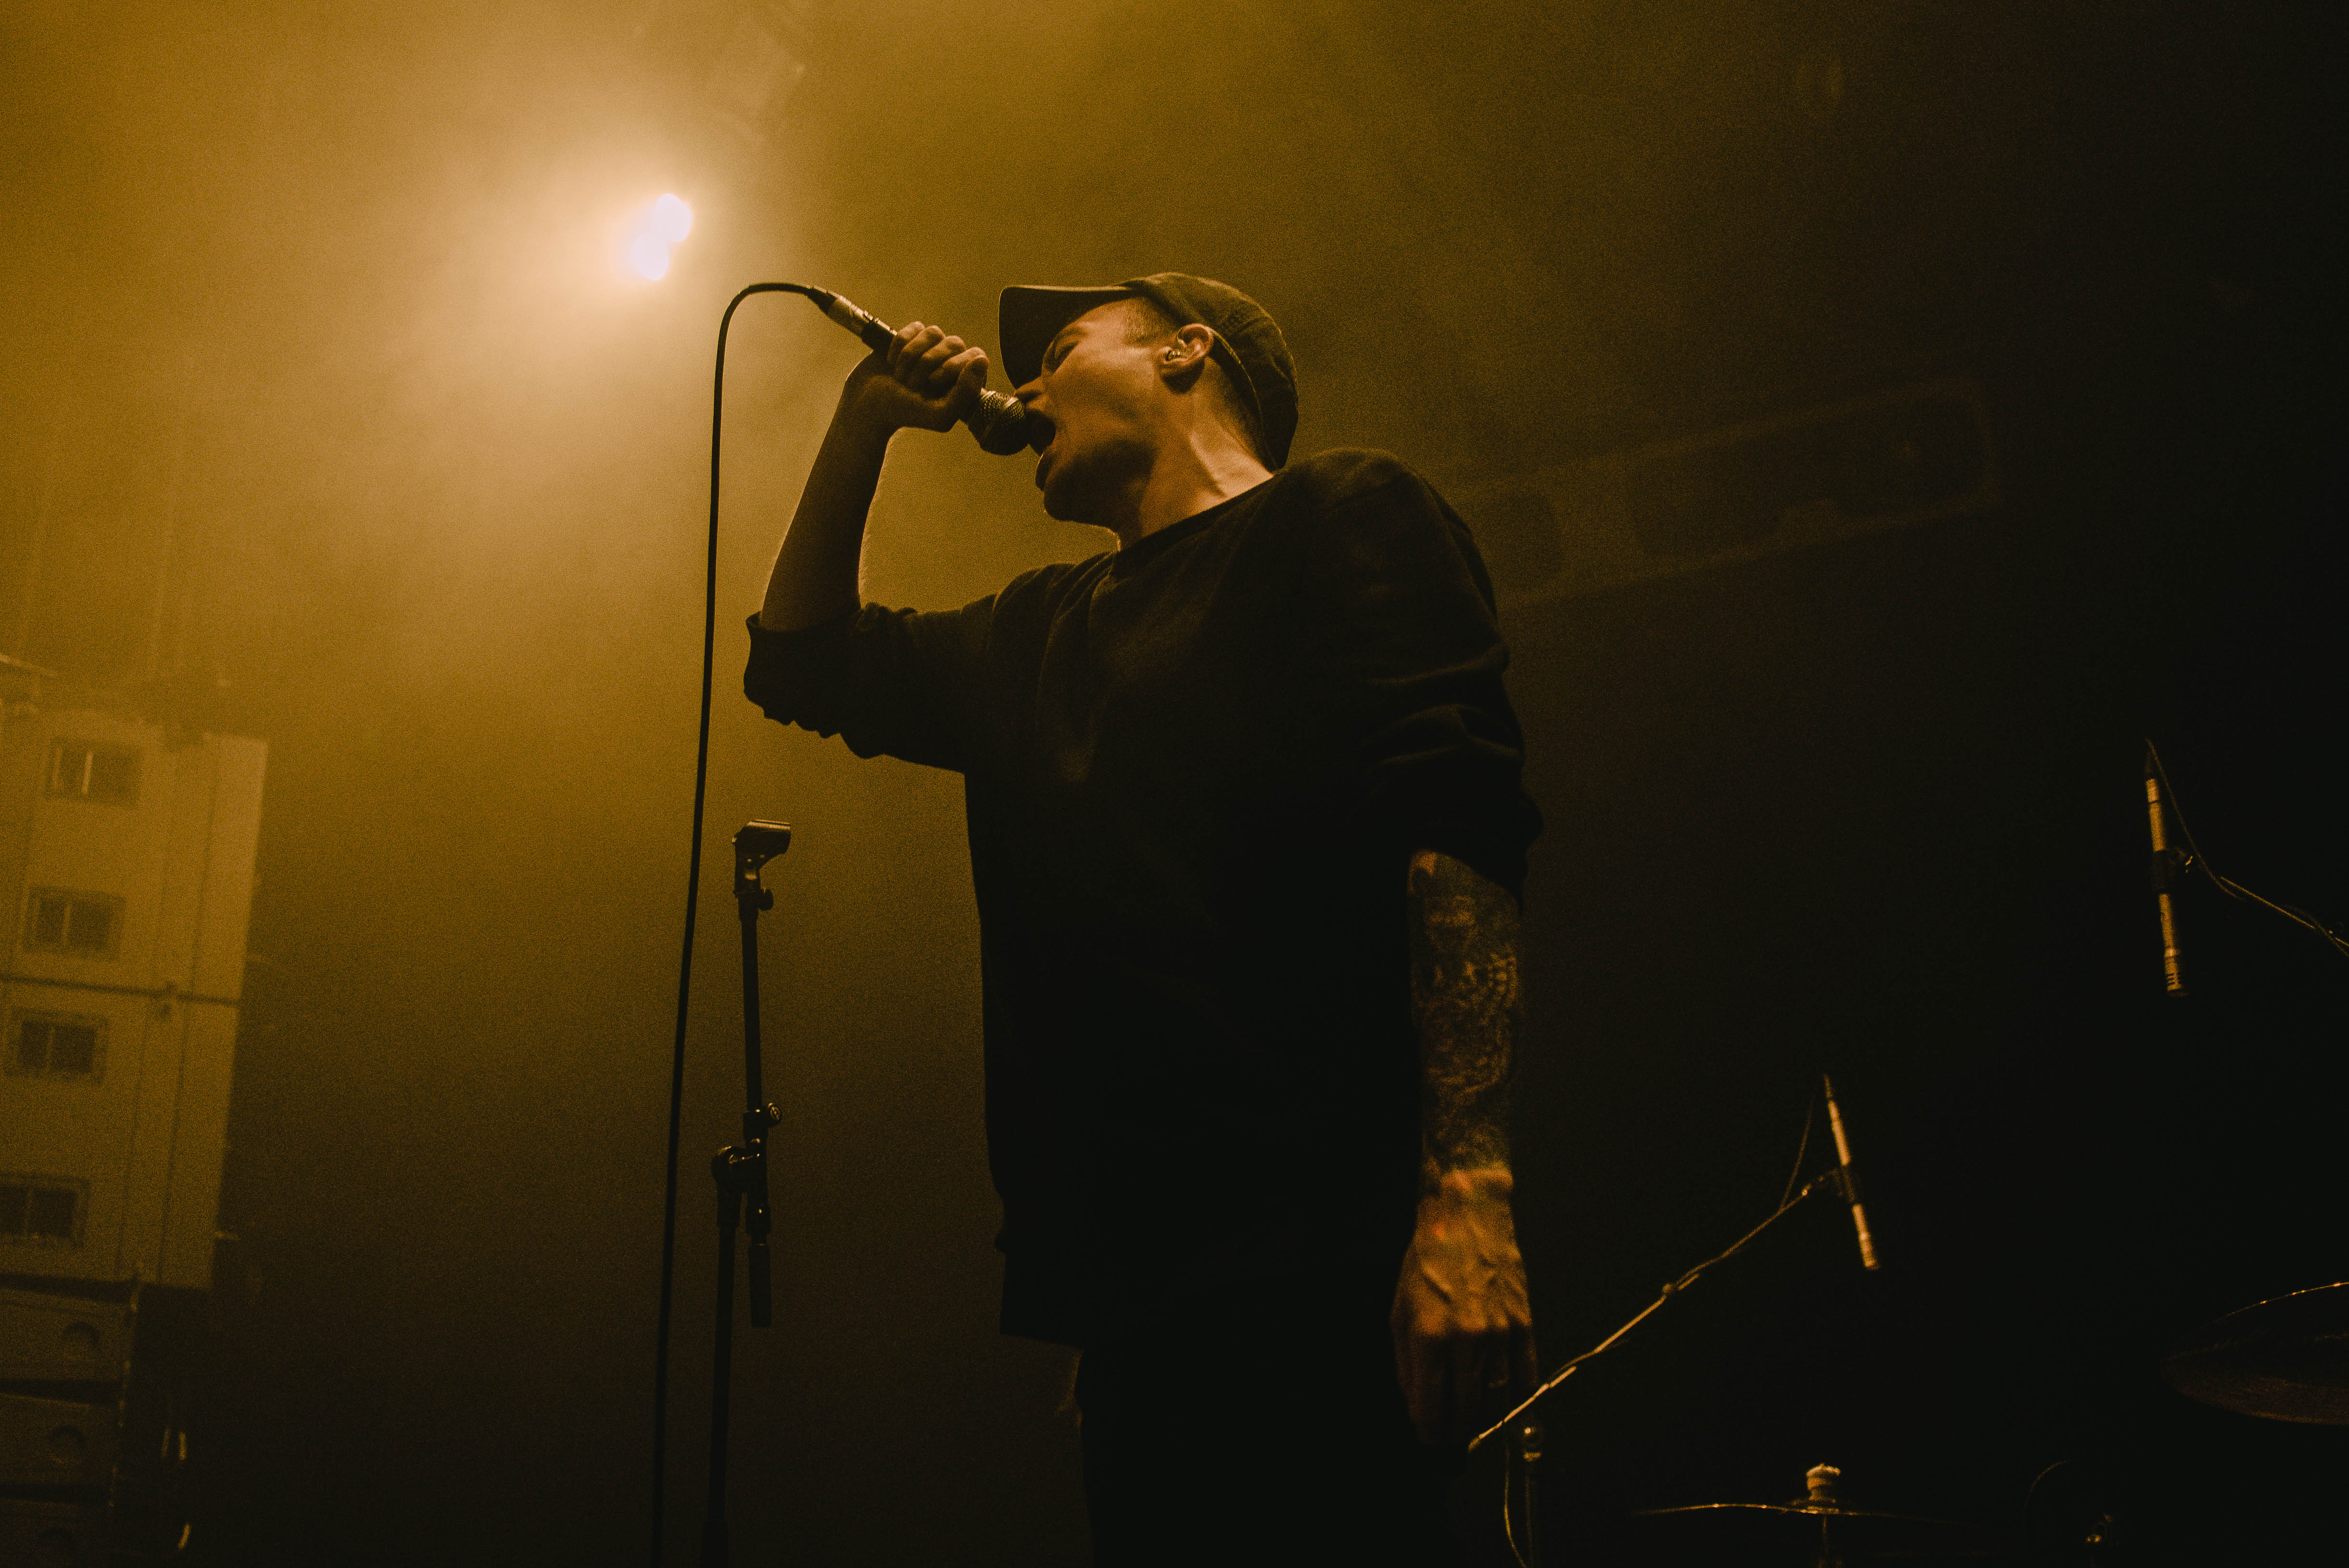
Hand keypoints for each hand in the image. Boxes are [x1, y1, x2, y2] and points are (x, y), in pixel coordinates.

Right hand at [839, 321, 987, 436]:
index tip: (934, 382)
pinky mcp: (911, 338)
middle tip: (912, 384)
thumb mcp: (939, 415)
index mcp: (963, 383)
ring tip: (900, 376)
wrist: (865, 404)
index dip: (954, 366)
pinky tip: (891, 361)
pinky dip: (900, 344)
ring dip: (912, 355)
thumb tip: (982, 360)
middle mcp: (951, 363)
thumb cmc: (904, 412)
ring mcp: (931, 349)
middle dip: (929, 363)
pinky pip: (915, 327)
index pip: (976, 357)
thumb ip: (966, 393)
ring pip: (934, 332)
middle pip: (955, 343)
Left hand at [1390, 1167, 1536, 1447]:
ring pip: (1496, 1396)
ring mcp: (1500, 1333)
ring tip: (1473, 1424)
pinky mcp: (1524, 1323)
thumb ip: (1406, 1363)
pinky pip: (1526, 1373)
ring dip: (1484, 1417)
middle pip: (1466, 1407)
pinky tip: (1505, 1400)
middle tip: (1450, 1441)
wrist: (1467, 1219)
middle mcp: (1467, 1340)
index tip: (1429, 1440)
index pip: (1431, 1404)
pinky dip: (1516, 1394)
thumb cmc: (1426, 1263)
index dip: (1430, 1430)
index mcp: (1429, 1337)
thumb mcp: (1399, 1311)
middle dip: (1456, 1431)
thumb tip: (1416, 1404)